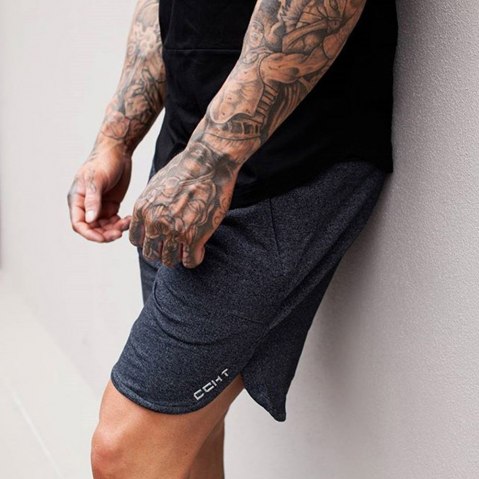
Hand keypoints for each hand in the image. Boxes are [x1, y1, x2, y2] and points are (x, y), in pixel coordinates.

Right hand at [67, 144, 131, 241]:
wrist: (118, 152)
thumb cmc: (103, 162)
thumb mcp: (97, 180)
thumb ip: (93, 201)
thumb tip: (89, 221)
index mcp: (77, 200)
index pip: (79, 224)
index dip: (90, 234)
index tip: (105, 237)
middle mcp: (86, 206)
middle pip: (92, 229)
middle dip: (105, 234)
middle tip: (120, 233)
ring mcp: (99, 207)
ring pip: (105, 227)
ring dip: (115, 229)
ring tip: (127, 222)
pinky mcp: (111, 206)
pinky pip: (114, 221)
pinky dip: (121, 224)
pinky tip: (129, 219)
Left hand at [129, 143, 238, 267]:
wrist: (207, 163)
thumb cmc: (185, 171)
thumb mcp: (156, 187)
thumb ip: (150, 206)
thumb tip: (149, 220)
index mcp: (143, 210)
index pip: (137, 241)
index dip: (150, 241)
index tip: (162, 237)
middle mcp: (155, 223)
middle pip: (151, 254)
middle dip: (163, 251)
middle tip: (176, 245)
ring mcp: (174, 232)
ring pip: (169, 261)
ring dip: (179, 256)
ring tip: (189, 248)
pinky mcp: (194, 237)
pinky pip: (190, 261)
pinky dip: (195, 258)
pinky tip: (200, 248)